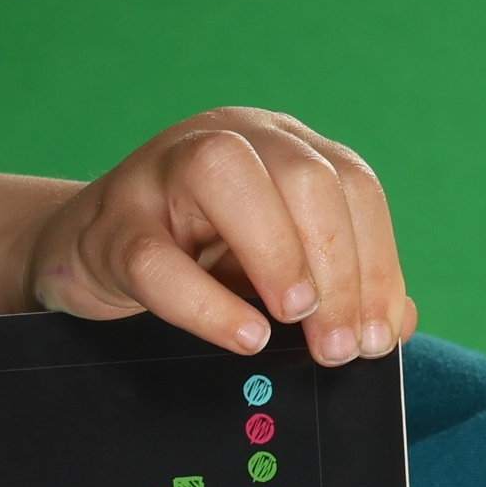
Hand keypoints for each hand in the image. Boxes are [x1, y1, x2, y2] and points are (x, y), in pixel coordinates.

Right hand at [25, 108, 416, 368]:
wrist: (88, 253)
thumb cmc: (191, 256)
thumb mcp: (273, 269)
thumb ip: (337, 287)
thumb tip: (397, 320)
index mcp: (278, 144)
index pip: (351, 185)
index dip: (376, 263)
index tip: (376, 335)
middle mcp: (226, 140)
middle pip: (304, 178)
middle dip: (338, 270)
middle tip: (339, 346)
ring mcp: (160, 173)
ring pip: (227, 179)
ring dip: (278, 254)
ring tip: (296, 318)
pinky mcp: (111, 226)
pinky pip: (159, 260)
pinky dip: (209, 304)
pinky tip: (245, 336)